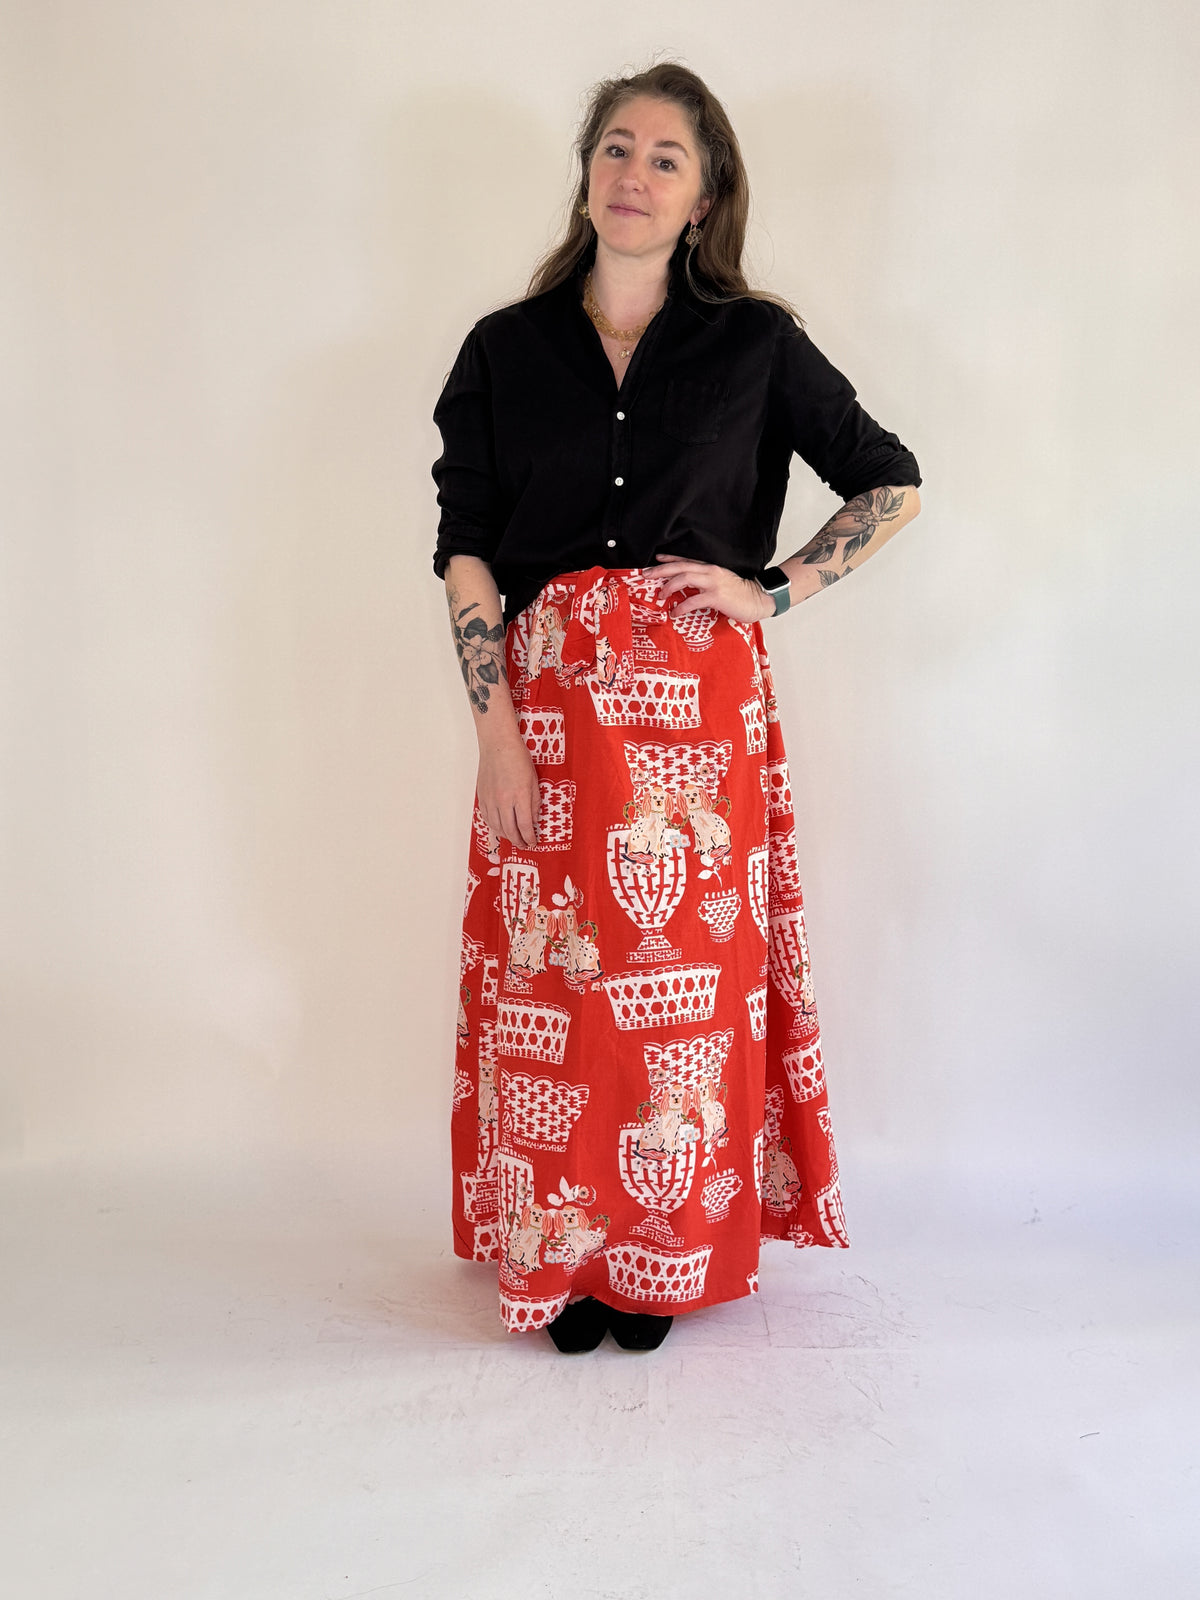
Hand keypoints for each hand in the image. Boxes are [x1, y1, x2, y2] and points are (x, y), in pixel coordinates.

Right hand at [476, 735, 539, 850]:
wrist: (498, 745)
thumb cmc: (517, 758)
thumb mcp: (534, 780)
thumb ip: (534, 802)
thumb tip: (533, 820)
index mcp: (520, 796)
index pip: (525, 825)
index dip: (530, 838)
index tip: (533, 842)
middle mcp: (504, 800)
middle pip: (510, 830)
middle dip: (518, 841)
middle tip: (524, 845)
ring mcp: (491, 799)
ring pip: (497, 827)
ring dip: (506, 836)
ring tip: (513, 839)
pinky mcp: (482, 797)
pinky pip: (487, 818)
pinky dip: (494, 827)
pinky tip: (500, 828)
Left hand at [653, 555, 776, 623]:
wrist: (758, 599)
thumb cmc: (740, 593)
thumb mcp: (721, 582)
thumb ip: (706, 581)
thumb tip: (688, 588)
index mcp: (710, 568)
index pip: (686, 560)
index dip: (670, 559)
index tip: (656, 559)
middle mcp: (710, 571)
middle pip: (680, 566)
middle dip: (661, 570)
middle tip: (646, 575)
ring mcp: (713, 583)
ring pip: (684, 579)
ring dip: (669, 586)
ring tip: (660, 596)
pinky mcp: (716, 596)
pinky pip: (693, 600)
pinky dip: (681, 607)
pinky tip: (674, 613)